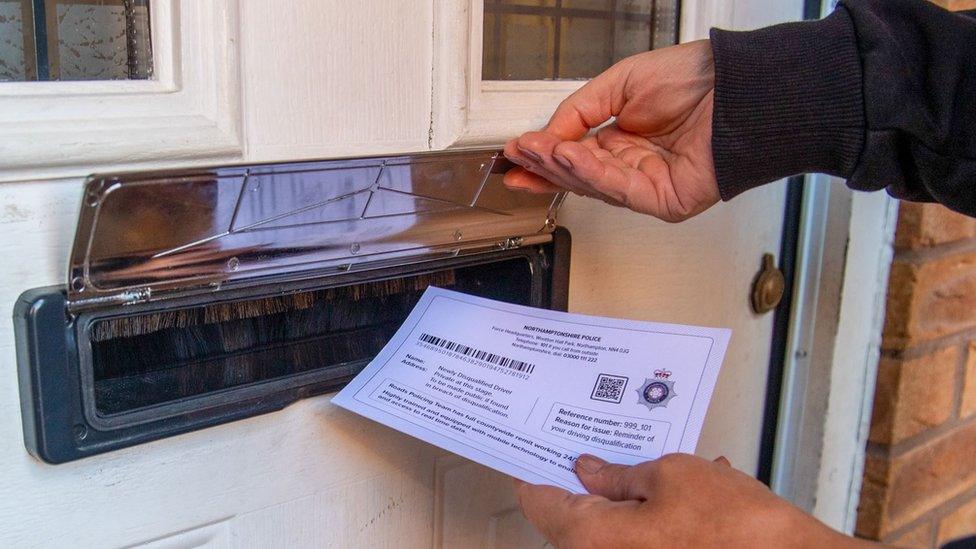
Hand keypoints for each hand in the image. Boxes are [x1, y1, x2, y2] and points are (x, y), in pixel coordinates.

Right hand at [503, 40, 719, 221]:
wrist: (736, 85)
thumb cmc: (694, 80)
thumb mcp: (620, 85)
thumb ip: (580, 111)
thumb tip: (547, 136)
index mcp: (624, 141)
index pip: (575, 157)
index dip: (544, 155)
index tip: (516, 152)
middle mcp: (634, 166)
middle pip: (579, 176)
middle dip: (546, 165)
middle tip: (518, 155)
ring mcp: (649, 186)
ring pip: (595, 185)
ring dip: (563, 167)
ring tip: (538, 150)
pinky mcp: (664, 201)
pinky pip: (620, 190)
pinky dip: (591, 173)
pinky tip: (570, 156)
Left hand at [514, 453, 874, 548]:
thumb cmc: (732, 524)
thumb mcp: (669, 474)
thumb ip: (619, 473)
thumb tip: (587, 469)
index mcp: (593, 539)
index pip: (539, 504)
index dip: (534, 470)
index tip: (531, 447)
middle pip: (571, 520)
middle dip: (580, 481)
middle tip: (585, 444)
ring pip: (608, 530)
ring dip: (620, 497)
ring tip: (638, 461)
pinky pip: (639, 539)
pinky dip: (650, 515)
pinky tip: (682, 487)